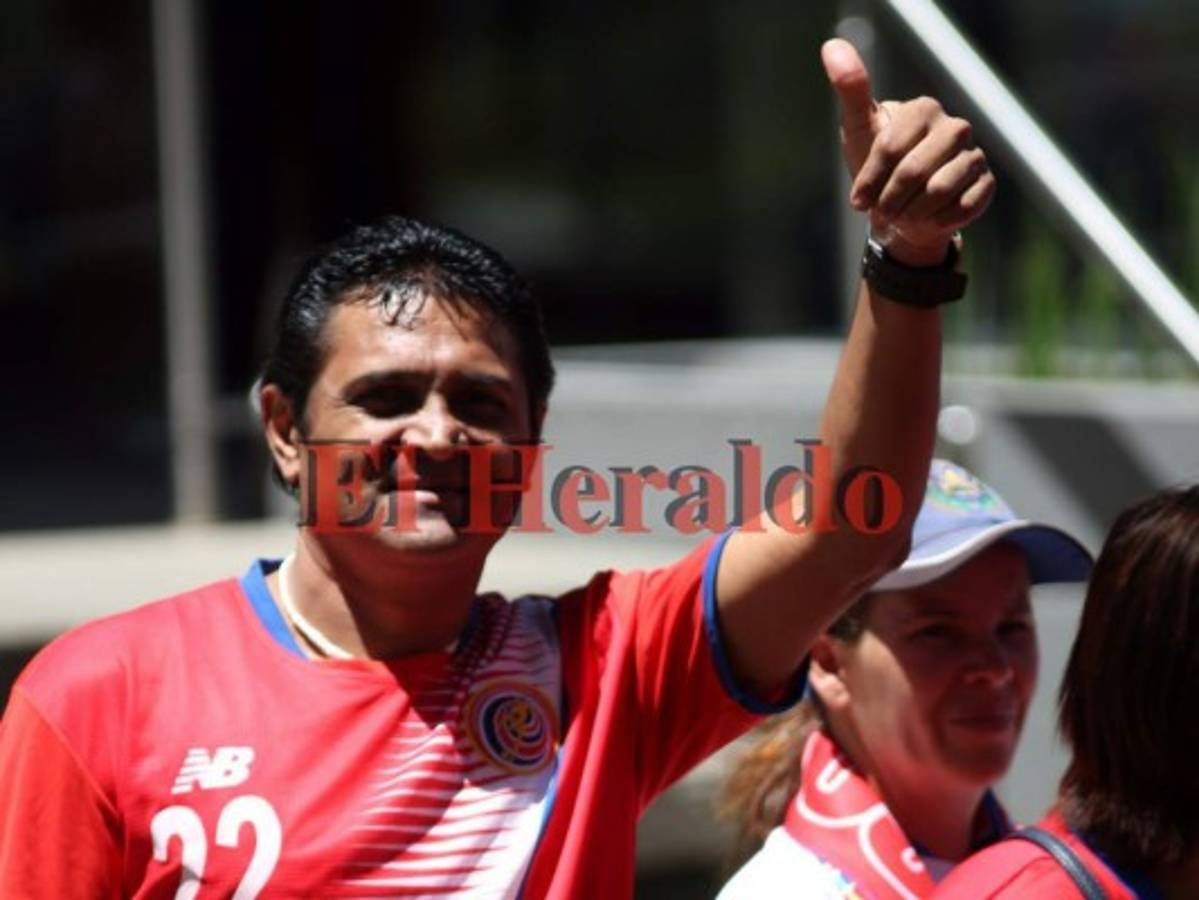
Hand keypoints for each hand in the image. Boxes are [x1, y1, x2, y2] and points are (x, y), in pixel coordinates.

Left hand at [821, 38, 995, 266]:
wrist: (904, 208)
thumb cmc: (879, 166)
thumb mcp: (860, 129)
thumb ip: (851, 90)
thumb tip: (832, 45)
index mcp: (924, 109)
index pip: (890, 148)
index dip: (870, 180)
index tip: (857, 201)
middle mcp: (954, 127)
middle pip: (914, 171)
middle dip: (890, 200)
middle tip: (881, 211)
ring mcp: (974, 154)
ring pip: (939, 190)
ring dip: (912, 213)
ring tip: (903, 215)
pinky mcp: (986, 183)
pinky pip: (963, 207)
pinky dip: (938, 220)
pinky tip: (929, 219)